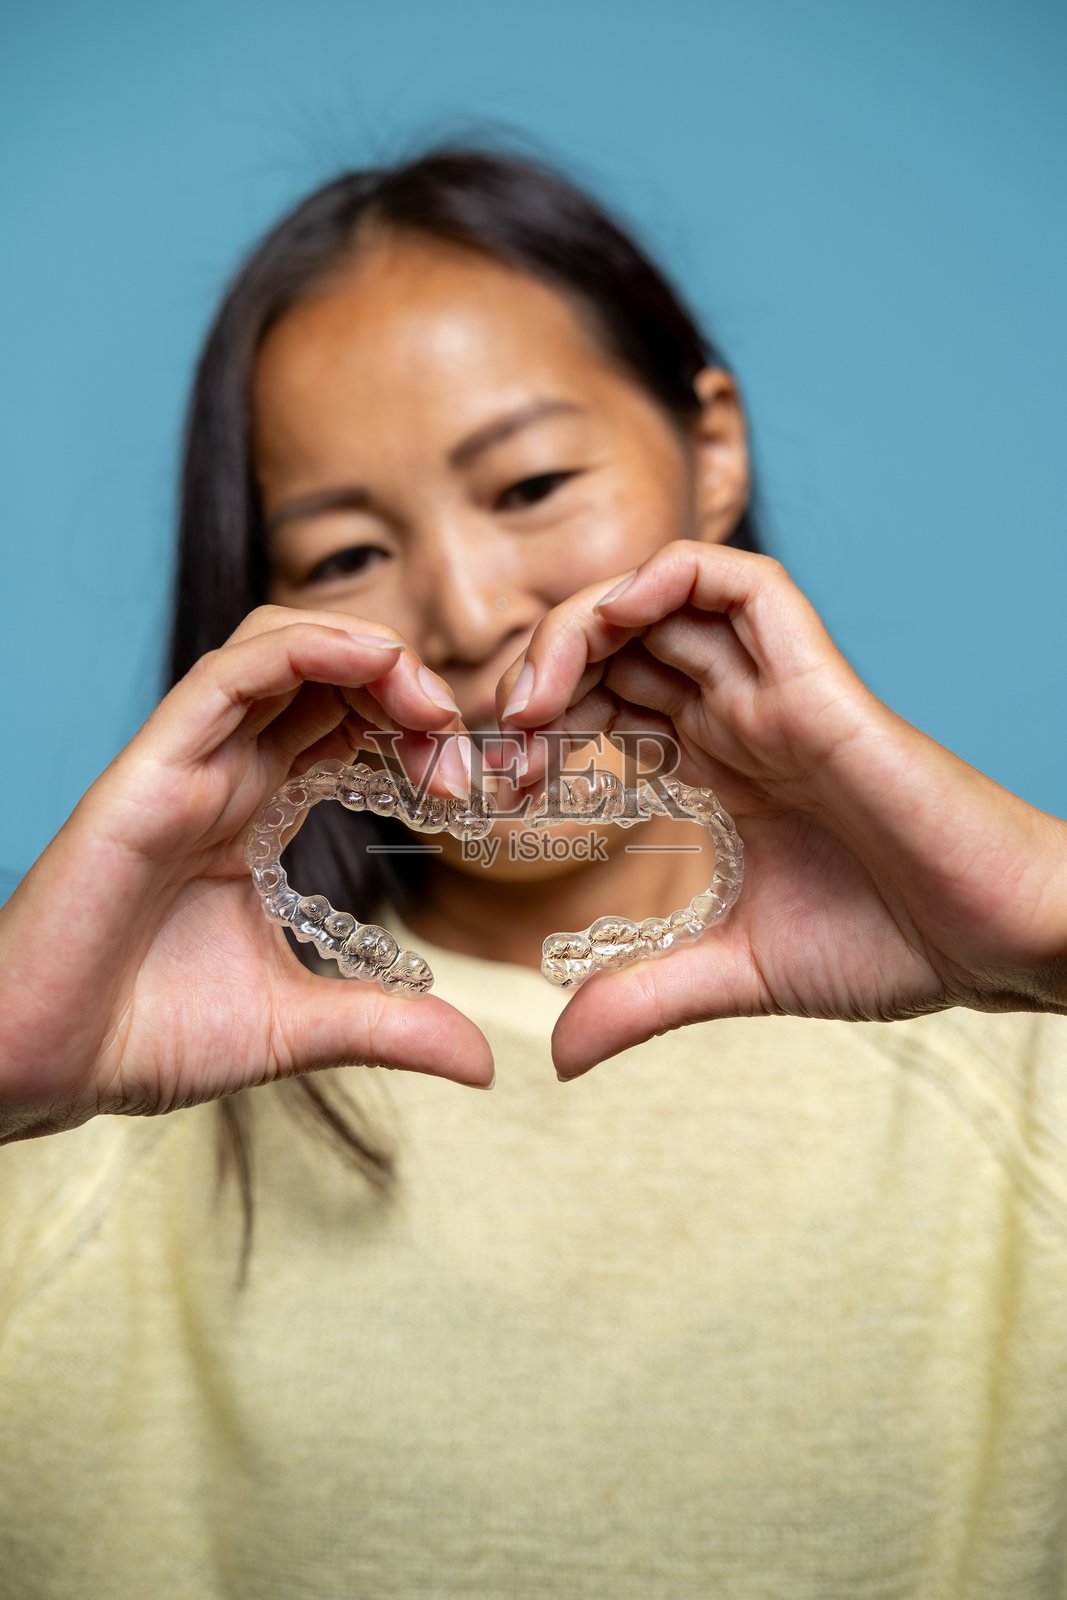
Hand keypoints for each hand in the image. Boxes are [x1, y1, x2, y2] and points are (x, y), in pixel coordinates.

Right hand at [0, 607, 493, 1143]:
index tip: (471, 783)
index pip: (345, 727)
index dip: (416, 732)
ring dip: (368, 652)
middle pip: (326, 675)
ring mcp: (187, 763)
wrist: (45, 1066)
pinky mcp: (152, 766)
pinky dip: (307, 647)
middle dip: (406, 686)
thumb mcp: (301, 1026)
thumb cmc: (147, 1036)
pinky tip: (371, 667)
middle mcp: (223, 772)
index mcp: (252, 811)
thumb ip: (391, 1027)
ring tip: (429, 705)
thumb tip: (484, 1062)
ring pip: (281, 647)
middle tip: (461, 742)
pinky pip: (230, 672)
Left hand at [498, 542, 1066, 1077]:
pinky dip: (669, 580)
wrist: (996, 944)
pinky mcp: (817, 677)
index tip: (499, 786)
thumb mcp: (736, 970)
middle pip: (619, 645)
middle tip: (501, 737)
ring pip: (662, 602)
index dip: (542, 728)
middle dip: (543, 673)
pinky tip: (615, 624)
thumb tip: (562, 1057)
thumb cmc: (892, 944)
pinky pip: (742, 583)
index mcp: (722, 765)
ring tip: (535, 695)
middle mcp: (742, 714)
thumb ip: (644, 997)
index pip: (608, 706)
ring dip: (583, 625)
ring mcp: (778, 689)